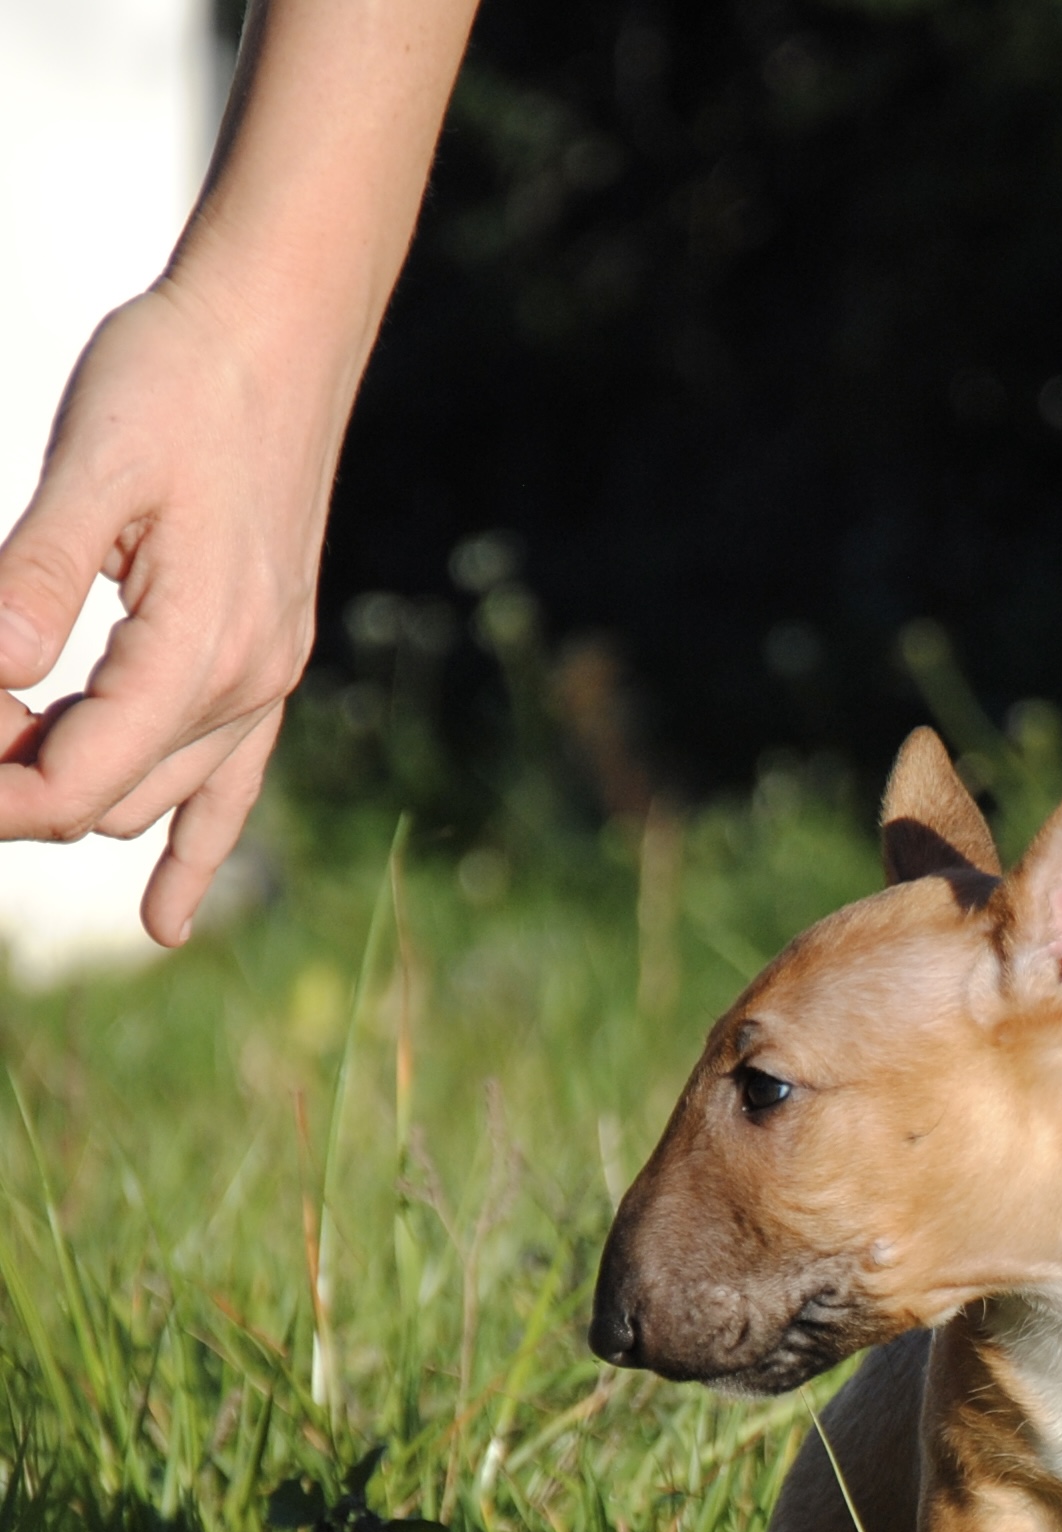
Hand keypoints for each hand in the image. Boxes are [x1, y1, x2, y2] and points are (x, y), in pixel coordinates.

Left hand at [0, 275, 341, 944]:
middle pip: (104, 800)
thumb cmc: (177, 376)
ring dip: (70, 795)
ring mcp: (263, 683)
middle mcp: (244, 687)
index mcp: (198, 652)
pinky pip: (228, 789)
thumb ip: (36, 579)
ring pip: (151, 799)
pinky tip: (164, 923)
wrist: (281, 325)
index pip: (74, 783)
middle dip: (12, 785)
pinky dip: (191, 855)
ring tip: (2, 760)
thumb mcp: (92, 466)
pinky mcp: (267, 665)